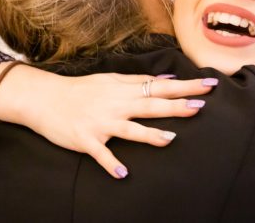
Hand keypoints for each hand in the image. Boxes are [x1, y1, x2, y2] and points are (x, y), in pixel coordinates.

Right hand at [2, 69, 215, 178]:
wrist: (45, 98)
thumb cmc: (79, 90)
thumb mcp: (108, 80)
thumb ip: (136, 81)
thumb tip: (165, 80)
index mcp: (122, 90)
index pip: (159, 87)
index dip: (184, 87)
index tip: (209, 86)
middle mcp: (115, 105)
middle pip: (150, 105)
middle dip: (176, 106)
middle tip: (199, 107)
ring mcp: (101, 123)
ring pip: (129, 129)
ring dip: (149, 135)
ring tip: (169, 140)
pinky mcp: (86, 140)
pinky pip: (100, 154)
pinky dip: (111, 163)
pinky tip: (123, 173)